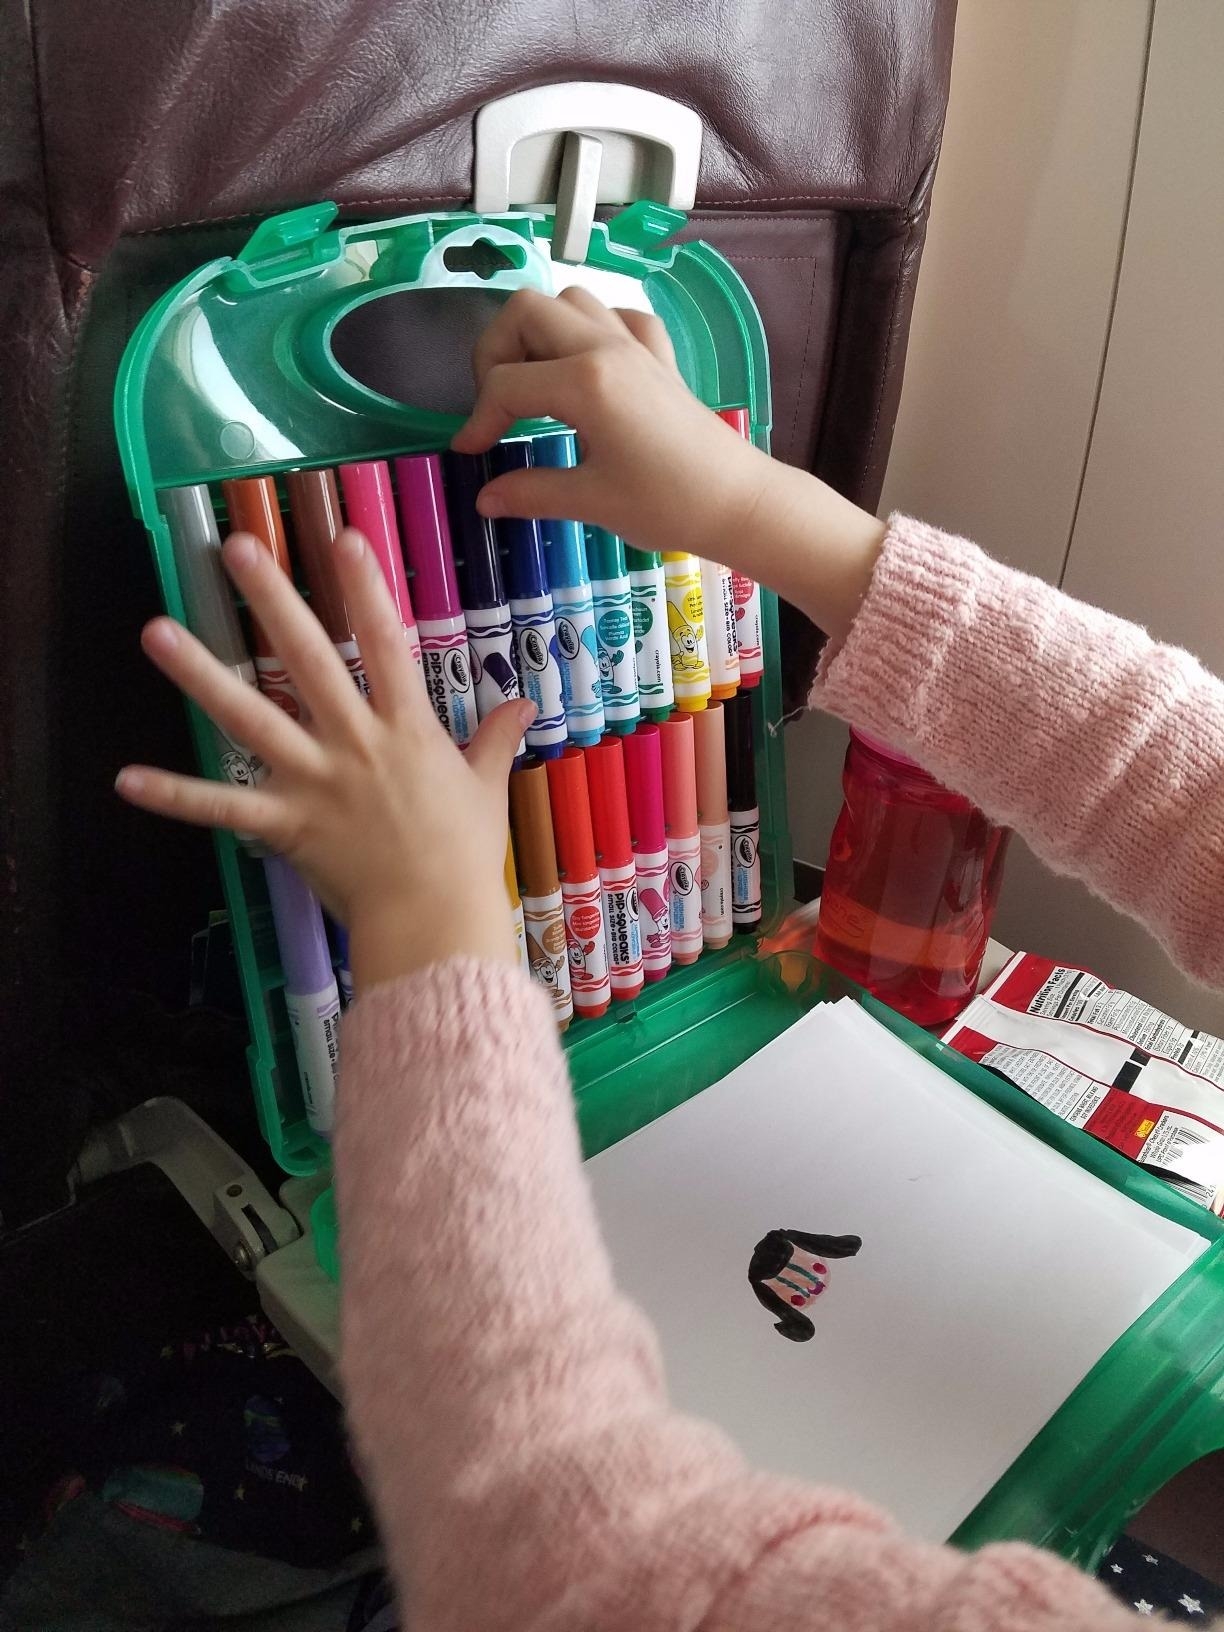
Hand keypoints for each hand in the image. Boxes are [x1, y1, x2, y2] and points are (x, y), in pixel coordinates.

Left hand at [115, 529, 534, 990]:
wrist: (436, 920)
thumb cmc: (465, 855)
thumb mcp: (486, 789)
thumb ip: (497, 740)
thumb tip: (522, 704)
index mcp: (407, 729)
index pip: (387, 643)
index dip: (366, 589)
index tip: (343, 537)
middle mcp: (355, 742)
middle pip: (309, 659)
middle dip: (273, 600)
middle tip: (237, 549)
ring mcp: (315, 781)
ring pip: (250, 717)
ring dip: (201, 675)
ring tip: (156, 632)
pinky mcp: (286, 824)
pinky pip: (223, 808)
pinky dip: (175, 796)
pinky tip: (126, 778)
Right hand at [452, 287, 886, 643]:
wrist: (738, 502)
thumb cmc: (667, 504)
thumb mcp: (591, 502)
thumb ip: (531, 492)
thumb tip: (485, 498)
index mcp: (585, 382)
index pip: (506, 384)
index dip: (478, 419)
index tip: (470, 452)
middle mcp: (606, 348)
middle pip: (526, 311)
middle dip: (496, 351)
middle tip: (497, 403)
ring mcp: (636, 346)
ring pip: (570, 302)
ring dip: (539, 332)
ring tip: (533, 384)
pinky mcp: (659, 356)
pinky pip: (616, 317)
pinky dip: (591, 331)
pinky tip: (586, 369)